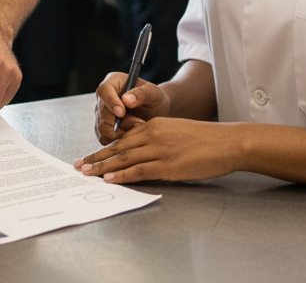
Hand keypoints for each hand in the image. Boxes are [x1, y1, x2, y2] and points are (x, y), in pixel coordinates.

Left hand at [75, 118, 241, 184]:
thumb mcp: (175, 132)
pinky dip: (122, 175)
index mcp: (154, 125)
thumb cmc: (204, 140)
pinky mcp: (168, 165)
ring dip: (103, 167)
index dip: (104, 148)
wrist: (226, 142)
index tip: (90, 155)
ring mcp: (160, 150)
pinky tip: (110, 179)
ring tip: (87, 173)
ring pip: (124, 158)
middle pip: (118, 147)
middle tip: (79, 165)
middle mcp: (153, 134)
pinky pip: (140, 171)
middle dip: (96, 157)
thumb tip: (140, 153)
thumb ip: (156, 139)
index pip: (122, 137)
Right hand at [93, 71, 170, 143]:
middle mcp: (104, 97)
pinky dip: (116, 140)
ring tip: (136, 128)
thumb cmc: (154, 98)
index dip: (111, 102)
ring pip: (102, 127)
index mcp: (114, 81)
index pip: (104, 90)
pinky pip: (104, 138)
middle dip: (120, 122)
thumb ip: (141, 94)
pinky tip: (130, 135)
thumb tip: (126, 100)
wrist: (155, 112)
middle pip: (102, 112)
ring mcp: (101, 113)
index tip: (122, 113)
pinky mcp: (103, 127)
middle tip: (139, 122)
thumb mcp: (152, 93)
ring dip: (120, 132)